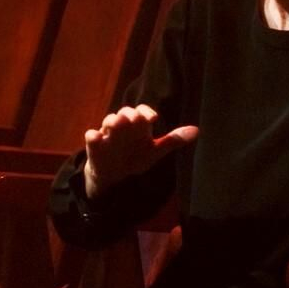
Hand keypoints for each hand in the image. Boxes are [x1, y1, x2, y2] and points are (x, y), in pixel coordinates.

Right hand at [83, 104, 198, 199]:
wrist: (114, 176)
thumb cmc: (135, 158)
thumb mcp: (155, 151)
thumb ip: (173, 140)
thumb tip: (197, 130)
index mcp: (138, 127)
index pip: (142, 111)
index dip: (146, 112)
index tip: (153, 119)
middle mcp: (124, 126)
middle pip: (125, 113)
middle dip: (129, 114)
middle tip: (133, 118)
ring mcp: (108, 134)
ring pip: (108, 121)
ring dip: (111, 121)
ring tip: (116, 124)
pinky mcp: (95, 145)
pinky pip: (91, 136)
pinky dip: (93, 136)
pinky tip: (96, 137)